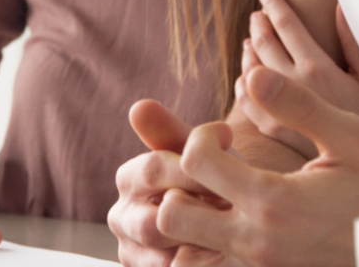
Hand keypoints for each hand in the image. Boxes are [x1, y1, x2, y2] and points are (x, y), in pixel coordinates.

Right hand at [109, 101, 242, 266]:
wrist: (232, 216)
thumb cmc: (216, 178)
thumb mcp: (201, 153)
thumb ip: (175, 132)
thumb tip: (139, 106)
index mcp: (129, 177)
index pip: (154, 168)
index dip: (196, 169)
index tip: (232, 166)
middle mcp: (122, 217)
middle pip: (153, 220)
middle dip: (200, 216)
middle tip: (236, 212)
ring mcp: (133, 252)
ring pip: (163, 257)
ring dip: (202, 246)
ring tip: (236, 234)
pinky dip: (200, 264)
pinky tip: (226, 254)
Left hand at [160, 68, 358, 266]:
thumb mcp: (348, 135)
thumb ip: (297, 105)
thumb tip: (253, 74)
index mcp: (272, 202)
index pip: (195, 161)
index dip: (202, 136)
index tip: (227, 132)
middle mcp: (256, 242)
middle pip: (170, 216)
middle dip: (177, 183)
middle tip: (209, 165)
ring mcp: (259, 266)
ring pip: (184, 249)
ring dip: (189, 215)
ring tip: (217, 191)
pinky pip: (212, 265)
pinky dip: (205, 243)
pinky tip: (231, 216)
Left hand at [240, 0, 358, 157]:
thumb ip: (352, 43)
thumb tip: (338, 7)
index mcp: (317, 68)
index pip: (287, 25)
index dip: (274, 4)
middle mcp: (293, 85)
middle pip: (264, 43)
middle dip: (259, 23)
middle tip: (257, 14)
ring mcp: (277, 109)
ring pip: (250, 68)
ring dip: (249, 49)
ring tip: (251, 38)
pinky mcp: (271, 129)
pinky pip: (245, 99)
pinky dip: (242, 82)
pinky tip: (245, 75)